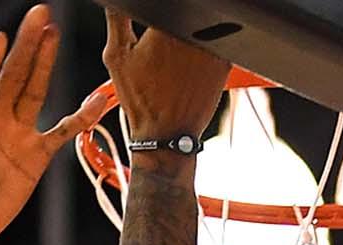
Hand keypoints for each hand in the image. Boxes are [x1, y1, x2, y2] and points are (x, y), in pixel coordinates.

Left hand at [0, 5, 116, 244]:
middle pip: (14, 73)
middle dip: (26, 44)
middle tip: (39, 13)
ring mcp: (15, 134)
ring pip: (35, 90)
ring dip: (45, 63)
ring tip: (53, 33)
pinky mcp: (34, 157)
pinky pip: (61, 132)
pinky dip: (80, 117)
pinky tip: (97, 99)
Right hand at [101, 9, 233, 141]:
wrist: (166, 133)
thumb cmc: (141, 99)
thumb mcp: (117, 56)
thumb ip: (117, 18)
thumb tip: (118, 2)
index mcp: (166, 24)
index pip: (169, 6)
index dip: (159, 14)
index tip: (153, 31)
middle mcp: (194, 31)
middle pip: (188, 12)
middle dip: (176, 22)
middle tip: (161, 46)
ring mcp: (213, 44)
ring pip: (202, 26)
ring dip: (190, 34)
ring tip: (173, 58)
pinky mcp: (225, 58)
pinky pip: (217, 42)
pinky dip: (205, 48)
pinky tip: (188, 67)